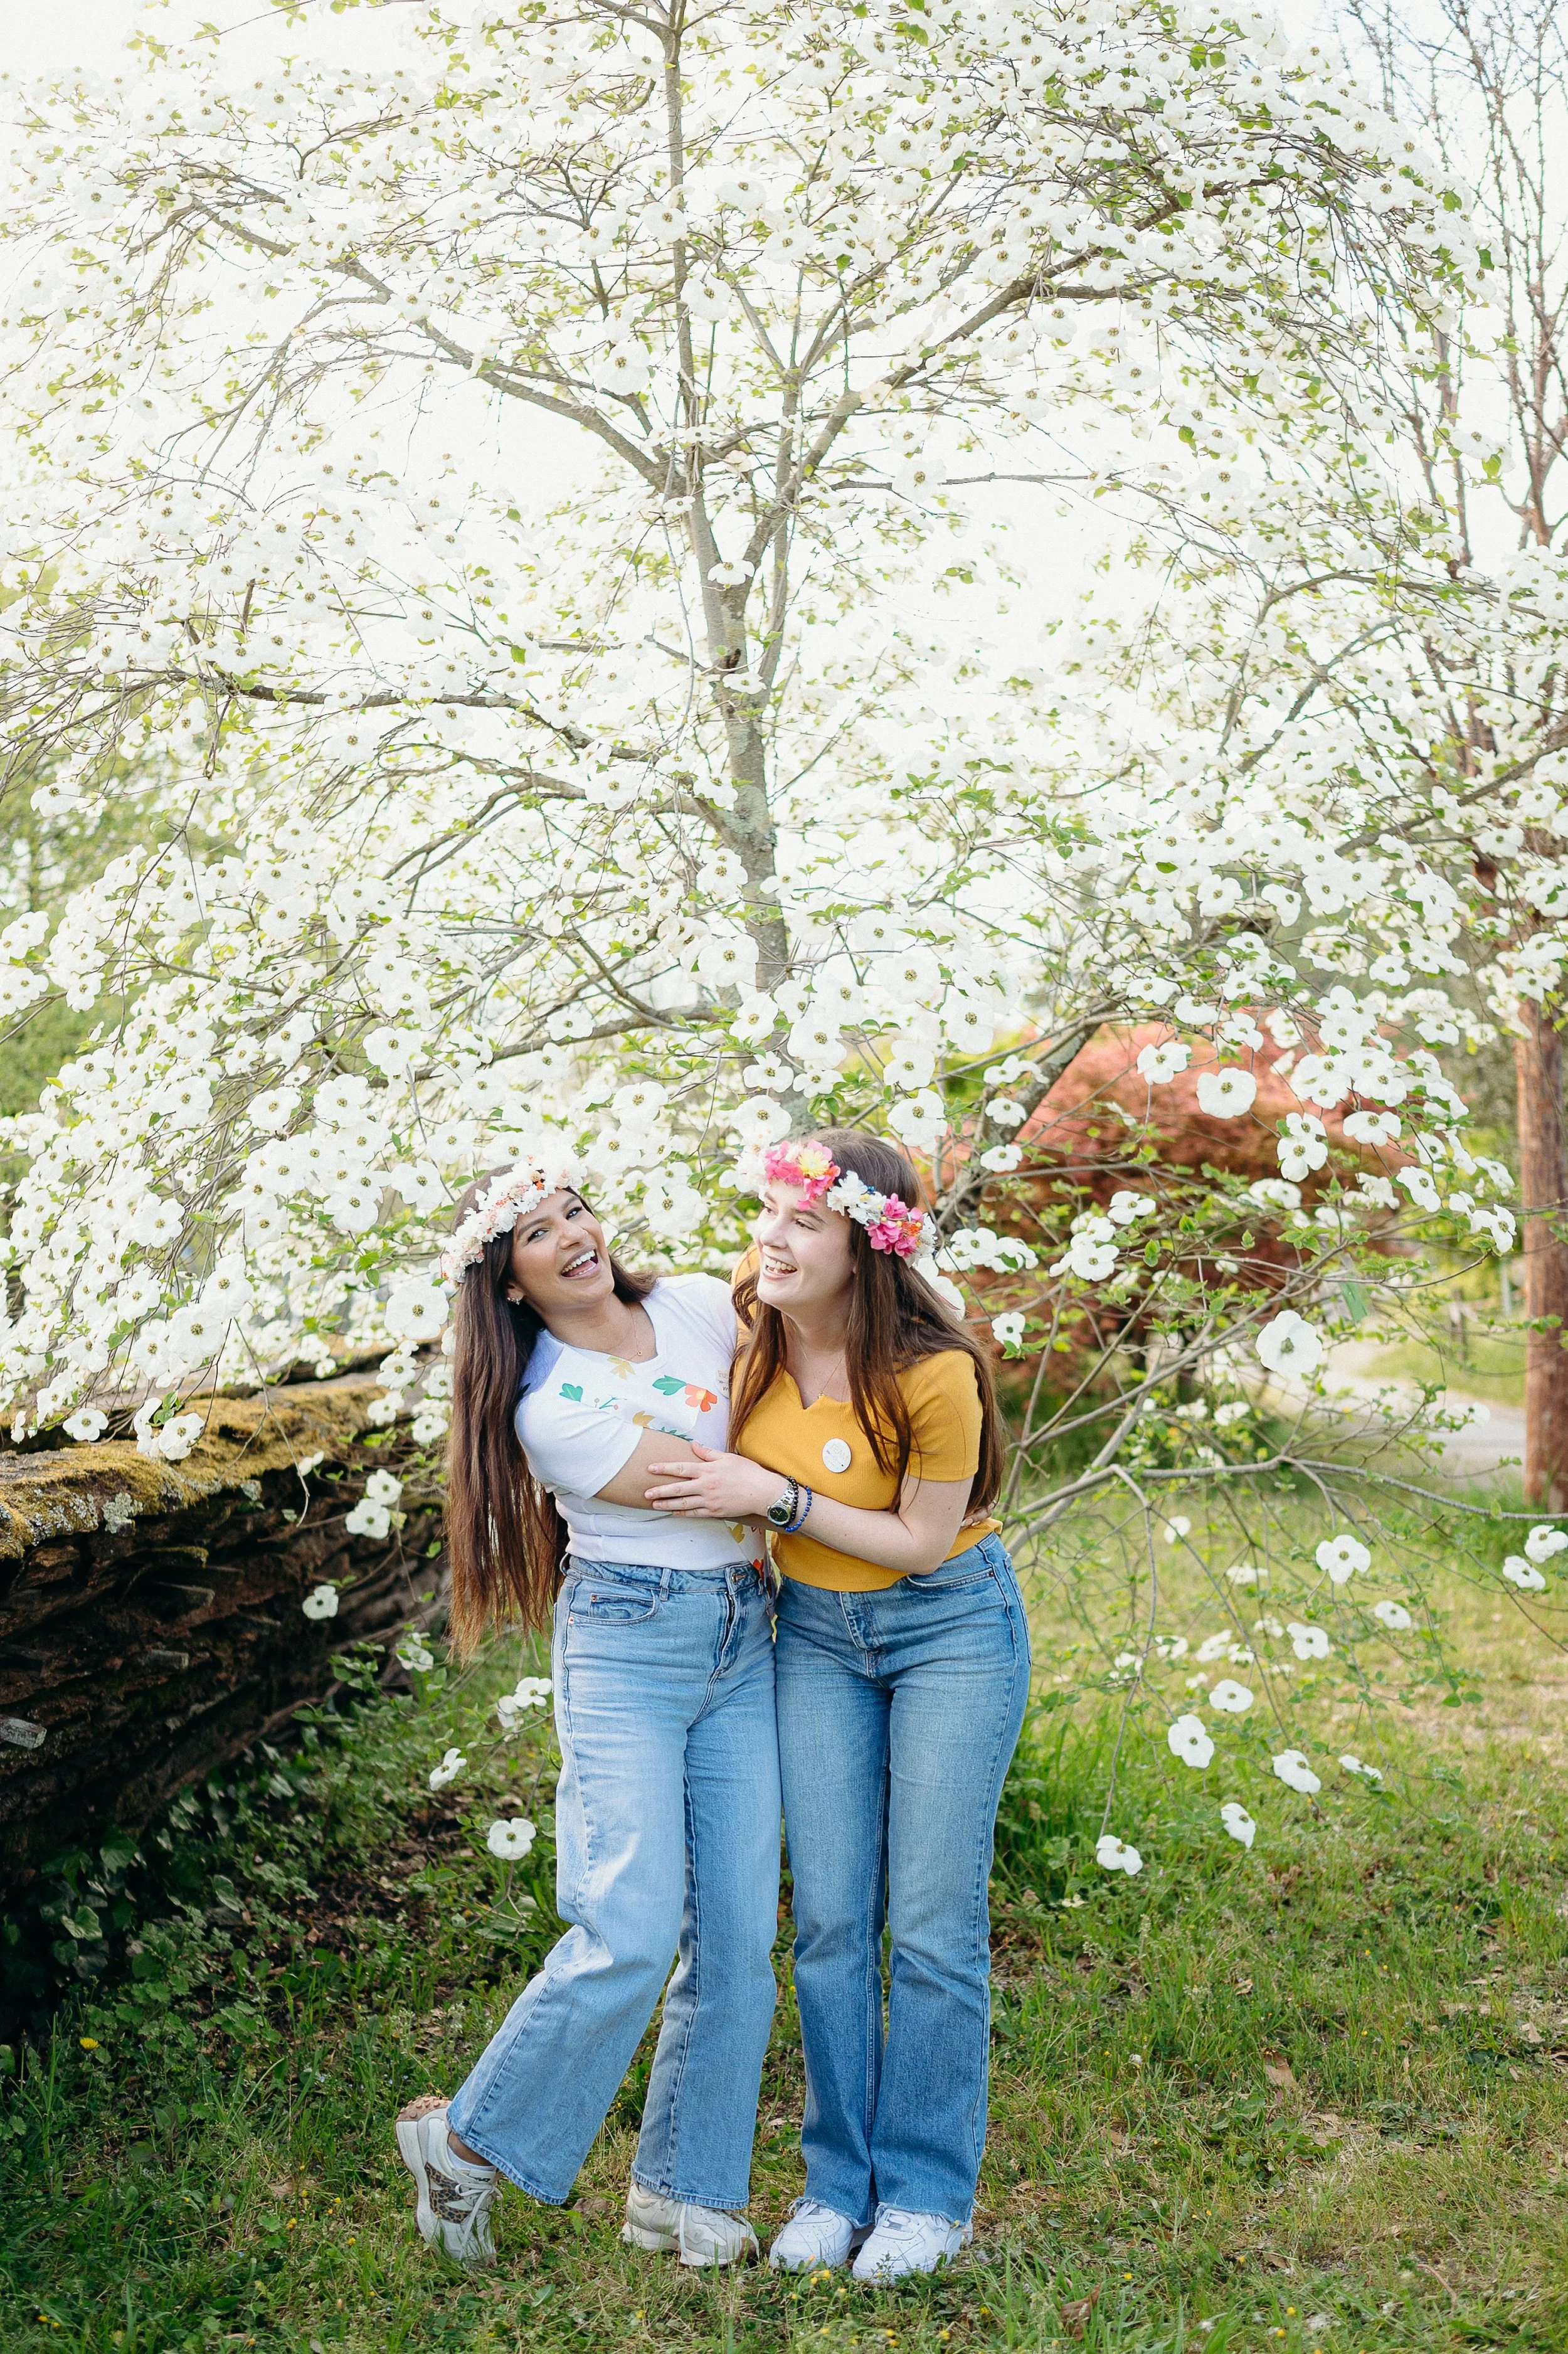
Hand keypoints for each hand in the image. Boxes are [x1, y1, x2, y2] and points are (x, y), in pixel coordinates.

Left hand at [643, 1443, 781, 1518]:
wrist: (763, 1492)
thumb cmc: (747, 1472)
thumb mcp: (728, 1457)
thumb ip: (708, 1453)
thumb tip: (694, 1445)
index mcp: (707, 1470)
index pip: (680, 1468)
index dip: (664, 1468)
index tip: (650, 1468)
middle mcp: (705, 1486)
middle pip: (677, 1488)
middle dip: (660, 1491)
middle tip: (646, 1493)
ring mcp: (709, 1500)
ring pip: (683, 1503)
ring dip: (667, 1504)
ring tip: (654, 1505)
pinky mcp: (715, 1511)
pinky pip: (694, 1513)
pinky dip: (682, 1513)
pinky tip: (673, 1512)